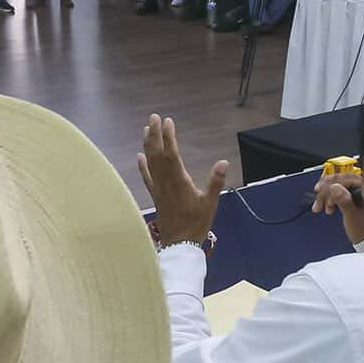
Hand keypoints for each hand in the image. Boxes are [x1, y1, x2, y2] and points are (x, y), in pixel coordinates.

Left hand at [136, 114, 227, 246]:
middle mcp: (165, 182)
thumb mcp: (210, 203)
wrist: (180, 245)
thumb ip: (216, 182)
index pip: (171, 154)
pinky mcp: (155, 196)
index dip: (168, 137)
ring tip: (146, 129)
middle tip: (153, 117)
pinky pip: (147, 178)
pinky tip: (139, 156)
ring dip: (147, 145)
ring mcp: (158, 189)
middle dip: (154, 135)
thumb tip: (224, 162)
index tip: (167, 121)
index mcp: (179, 181)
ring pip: (150, 163)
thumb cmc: (197, 224)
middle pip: (157, 154)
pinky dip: (142, 166)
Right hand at [312, 171, 363, 245]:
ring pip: (338, 185)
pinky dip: (330, 197)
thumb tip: (334, 187)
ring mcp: (359, 190)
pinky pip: (339, 190)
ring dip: (326, 195)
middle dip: (326, 190)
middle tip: (319, 201)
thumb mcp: (352, 216)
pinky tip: (326, 205)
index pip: (347, 178)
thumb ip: (344, 201)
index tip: (320, 189)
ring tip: (320, 207)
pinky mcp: (354, 195)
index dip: (332, 183)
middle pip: (341, 179)